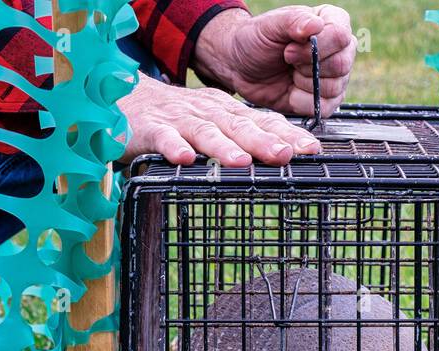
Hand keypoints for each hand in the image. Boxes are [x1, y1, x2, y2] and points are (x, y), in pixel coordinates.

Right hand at [119, 74, 319, 165]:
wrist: (127, 100)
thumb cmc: (177, 119)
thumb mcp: (213, 123)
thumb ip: (241, 136)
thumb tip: (282, 153)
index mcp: (226, 111)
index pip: (262, 121)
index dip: (286, 134)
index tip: (311, 150)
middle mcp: (207, 112)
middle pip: (239, 127)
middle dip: (264, 141)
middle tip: (286, 155)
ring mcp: (179, 120)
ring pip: (205, 132)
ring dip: (224, 147)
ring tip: (242, 162)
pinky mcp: (151, 130)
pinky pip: (164, 139)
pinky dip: (174, 147)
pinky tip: (185, 159)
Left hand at [194, 5, 355, 117]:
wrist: (240, 67)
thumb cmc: (256, 40)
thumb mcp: (270, 25)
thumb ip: (293, 21)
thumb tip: (315, 26)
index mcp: (331, 21)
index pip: (341, 37)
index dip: (316, 47)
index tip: (288, 50)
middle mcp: (338, 49)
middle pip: (341, 65)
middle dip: (307, 67)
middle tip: (287, 61)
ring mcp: (334, 76)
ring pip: (335, 88)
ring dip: (304, 84)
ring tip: (289, 74)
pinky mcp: (325, 100)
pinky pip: (326, 108)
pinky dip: (303, 102)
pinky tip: (291, 91)